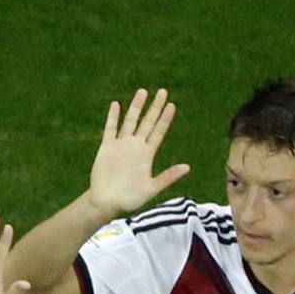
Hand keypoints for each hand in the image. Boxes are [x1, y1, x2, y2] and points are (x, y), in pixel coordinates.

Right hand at [87, 88, 190, 219]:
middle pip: (147, 122)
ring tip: (142, 92)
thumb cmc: (131, 199)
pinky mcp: (107, 147)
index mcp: (147, 155)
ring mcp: (121, 145)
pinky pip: (110, 129)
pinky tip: (116, 105)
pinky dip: (113, 117)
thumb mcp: (152, 188)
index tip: (172, 105)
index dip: (165, 119)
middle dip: (154, 107)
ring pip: (130, 121)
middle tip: (163, 91)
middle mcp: (136, 147)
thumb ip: (168, 176)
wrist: (108, 202)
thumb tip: (187, 167)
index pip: (159, 132)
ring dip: (136, 107)